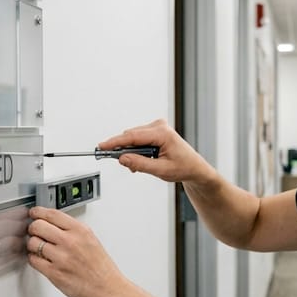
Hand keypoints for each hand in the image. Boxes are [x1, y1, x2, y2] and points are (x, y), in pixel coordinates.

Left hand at [26, 205, 128, 296]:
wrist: (108, 289)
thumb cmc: (101, 268)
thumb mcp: (91, 240)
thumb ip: (72, 230)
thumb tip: (52, 224)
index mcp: (80, 231)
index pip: (52, 214)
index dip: (38, 212)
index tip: (34, 213)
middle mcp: (70, 242)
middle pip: (38, 225)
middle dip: (33, 228)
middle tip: (35, 232)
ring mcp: (61, 257)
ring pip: (32, 243)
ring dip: (32, 245)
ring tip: (39, 249)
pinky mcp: (54, 273)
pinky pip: (33, 260)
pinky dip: (34, 259)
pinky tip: (41, 260)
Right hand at [99, 119, 216, 184]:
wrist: (194, 168)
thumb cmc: (184, 167)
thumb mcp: (161, 170)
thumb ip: (140, 164)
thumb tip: (123, 159)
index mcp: (163, 133)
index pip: (133, 136)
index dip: (115, 142)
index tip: (102, 146)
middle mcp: (159, 126)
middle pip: (131, 136)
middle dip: (124, 151)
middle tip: (125, 165)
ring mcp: (157, 127)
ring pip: (133, 137)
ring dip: (131, 152)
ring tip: (138, 166)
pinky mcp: (155, 131)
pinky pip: (138, 138)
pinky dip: (135, 150)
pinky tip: (141, 159)